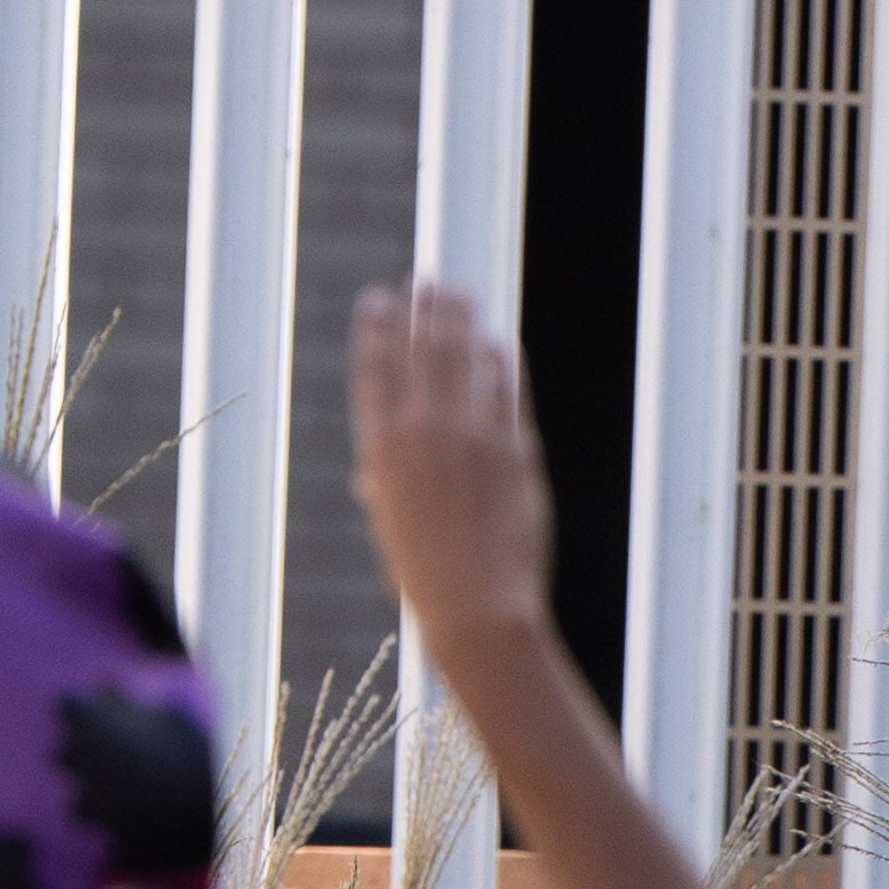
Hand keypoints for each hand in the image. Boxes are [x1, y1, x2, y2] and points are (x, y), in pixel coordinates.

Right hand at [344, 281, 566, 688]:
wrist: (477, 609)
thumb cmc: (425, 575)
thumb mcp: (390, 523)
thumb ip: (383, 482)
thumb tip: (374, 471)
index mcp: (380, 448)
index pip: (375, 366)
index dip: (378, 325)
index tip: (380, 297)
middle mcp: (422, 431)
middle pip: (421, 347)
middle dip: (423, 306)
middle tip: (427, 279)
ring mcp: (471, 436)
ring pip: (465, 356)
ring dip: (461, 318)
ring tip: (460, 294)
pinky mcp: (514, 449)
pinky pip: (506, 388)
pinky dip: (500, 361)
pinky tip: (497, 344)